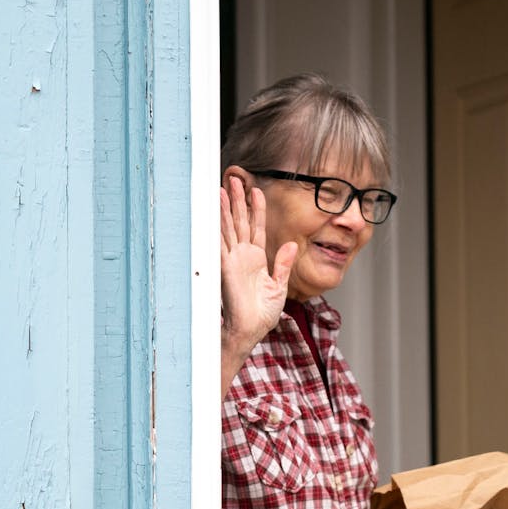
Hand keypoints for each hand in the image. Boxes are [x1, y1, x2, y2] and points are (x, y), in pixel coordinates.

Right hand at [221, 175, 297, 395]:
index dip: (256, 209)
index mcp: (256, 259)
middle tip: (234, 179)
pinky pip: (220, 242)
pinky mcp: (224, 266)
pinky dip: (217, 226)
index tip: (256, 191)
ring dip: (226, 208)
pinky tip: (214, 211)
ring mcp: (232, 259)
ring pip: (229, 227)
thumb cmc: (262, 313)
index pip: (257, 228)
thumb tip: (293, 244)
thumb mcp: (279, 285)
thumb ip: (284, 264)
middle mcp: (242, 256)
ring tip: (222, 187)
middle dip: (237, 200)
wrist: (251, 329)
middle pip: (240, 222)